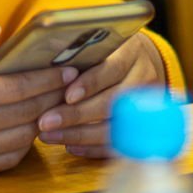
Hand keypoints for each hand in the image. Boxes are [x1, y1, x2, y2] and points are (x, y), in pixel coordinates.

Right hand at [0, 20, 76, 176]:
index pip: (11, 90)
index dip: (44, 79)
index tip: (67, 68)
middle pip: (21, 115)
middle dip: (51, 97)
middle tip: (72, 81)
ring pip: (18, 139)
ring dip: (40, 120)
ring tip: (54, 100)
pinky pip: (4, 159)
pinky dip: (22, 142)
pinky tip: (27, 122)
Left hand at [33, 32, 166, 157]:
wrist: (145, 63)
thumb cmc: (109, 51)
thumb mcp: (99, 43)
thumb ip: (79, 52)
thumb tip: (46, 63)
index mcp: (131, 52)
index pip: (111, 69)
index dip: (90, 84)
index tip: (67, 97)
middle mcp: (144, 79)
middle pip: (111, 103)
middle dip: (76, 115)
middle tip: (45, 122)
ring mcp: (147, 106)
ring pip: (114, 127)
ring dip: (79, 135)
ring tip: (49, 136)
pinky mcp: (144, 128)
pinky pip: (119, 144)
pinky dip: (93, 148)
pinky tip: (70, 147)